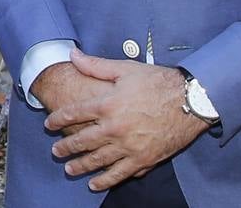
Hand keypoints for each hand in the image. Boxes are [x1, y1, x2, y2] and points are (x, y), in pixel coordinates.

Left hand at [45, 51, 209, 190]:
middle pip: (82, 141)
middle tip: (55, 151)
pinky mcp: (144, 159)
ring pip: (98, 161)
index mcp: (108, 104)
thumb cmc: (159, 82)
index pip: (74, 113)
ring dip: (81, 166)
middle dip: (66, 147)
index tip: (50, 124)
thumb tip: (73, 55)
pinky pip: (120, 174)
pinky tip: (95, 184)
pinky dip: (106, 180)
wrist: (191, 101)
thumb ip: (96, 65)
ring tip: (69, 169)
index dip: (59, 119)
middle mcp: (115, 128)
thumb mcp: (126, 69)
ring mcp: (129, 146)